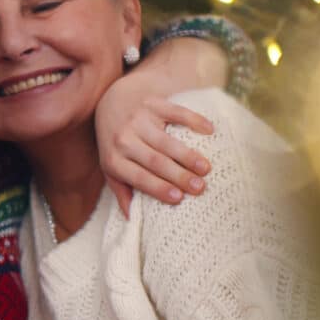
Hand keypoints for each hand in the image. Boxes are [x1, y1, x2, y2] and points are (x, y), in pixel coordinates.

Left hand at [96, 73, 213, 216]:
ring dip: (188, 155)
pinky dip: (193, 120)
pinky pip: (175, 112)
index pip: (138, 177)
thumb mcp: (111, 166)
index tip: (179, 197)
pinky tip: (209, 130)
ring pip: (166, 141)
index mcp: (114, 159)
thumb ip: (121, 190)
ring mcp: (138, 120)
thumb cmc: (115, 142)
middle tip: (200, 187)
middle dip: (178, 175)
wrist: (110, 101)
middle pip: (155, 161)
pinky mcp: (152, 103)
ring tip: (206, 168)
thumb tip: (131, 218)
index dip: (157, 187)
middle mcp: (123, 139)